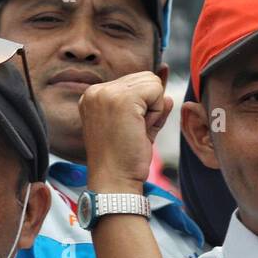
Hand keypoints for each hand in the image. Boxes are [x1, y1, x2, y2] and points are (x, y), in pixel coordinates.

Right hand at [78, 72, 170, 192]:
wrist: (114, 181)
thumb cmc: (123, 160)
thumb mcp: (134, 124)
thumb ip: (147, 101)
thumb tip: (164, 75)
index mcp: (93, 97)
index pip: (134, 82)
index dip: (142, 107)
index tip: (126, 130)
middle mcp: (95, 91)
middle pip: (145, 79)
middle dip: (148, 106)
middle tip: (133, 132)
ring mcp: (106, 93)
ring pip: (152, 82)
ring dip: (152, 109)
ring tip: (135, 131)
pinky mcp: (121, 98)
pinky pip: (156, 91)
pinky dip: (156, 113)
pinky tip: (139, 130)